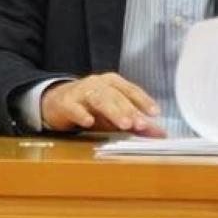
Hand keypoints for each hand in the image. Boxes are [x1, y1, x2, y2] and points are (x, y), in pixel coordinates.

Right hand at [40, 72, 163, 135]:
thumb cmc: (90, 108)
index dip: (143, 100)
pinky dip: (82, 114)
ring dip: (113, 111)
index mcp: (112, 83)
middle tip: (141, 124)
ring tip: (124, 124)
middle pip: (116, 96)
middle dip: (130, 110)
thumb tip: (162, 134)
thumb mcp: (114, 116)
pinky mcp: (65, 103)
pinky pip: (74, 107)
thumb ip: (137, 123)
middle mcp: (97, 84)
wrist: (56, 103)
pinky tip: (89, 122)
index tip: (156, 113)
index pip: (131, 90)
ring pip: (99, 99)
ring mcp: (81, 91)